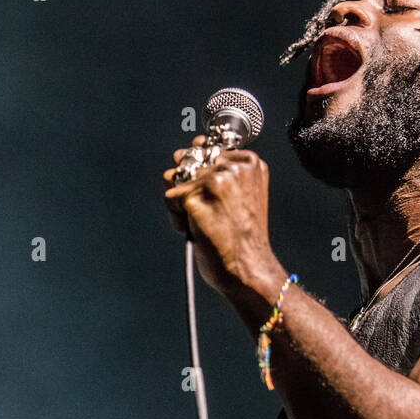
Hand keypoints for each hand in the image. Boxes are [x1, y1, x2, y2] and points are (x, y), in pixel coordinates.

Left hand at [163, 136, 284, 307]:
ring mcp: (215, 180)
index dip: (204, 177)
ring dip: (183, 203)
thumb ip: (218, 170)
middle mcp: (234, 165)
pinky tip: (197, 230)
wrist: (248, 269)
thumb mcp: (240, 193)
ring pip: (177, 178)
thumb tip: (183, 152)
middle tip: (213, 214)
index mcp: (249, 161)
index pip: (206, 149)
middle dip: (191, 188)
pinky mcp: (196, 196)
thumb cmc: (242, 238)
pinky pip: (170, 198)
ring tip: (204, 222)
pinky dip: (178, 218)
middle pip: (189, 162)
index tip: (220, 201)